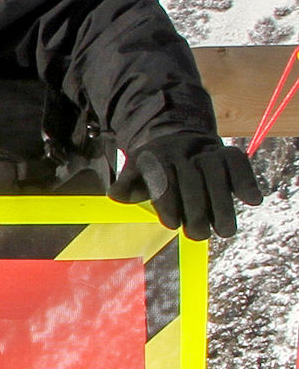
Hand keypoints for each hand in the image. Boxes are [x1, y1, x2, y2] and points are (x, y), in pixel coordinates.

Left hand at [110, 133, 262, 239]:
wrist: (175, 133)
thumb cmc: (154, 167)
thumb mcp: (136, 173)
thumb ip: (129, 185)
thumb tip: (115, 195)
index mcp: (156, 155)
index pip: (163, 178)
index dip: (167, 201)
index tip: (171, 224)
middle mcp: (182, 150)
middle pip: (192, 178)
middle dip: (196, 208)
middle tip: (198, 235)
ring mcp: (206, 150)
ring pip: (216, 172)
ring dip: (223, 202)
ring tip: (226, 231)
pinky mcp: (226, 152)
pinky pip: (238, 163)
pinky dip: (247, 180)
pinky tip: (253, 201)